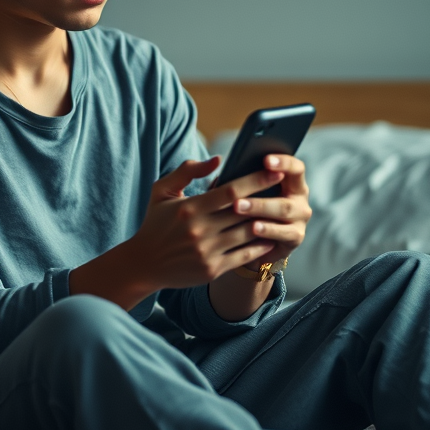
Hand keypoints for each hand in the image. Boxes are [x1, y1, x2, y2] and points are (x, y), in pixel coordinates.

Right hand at [127, 156, 286, 289]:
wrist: (144, 264)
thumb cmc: (156, 223)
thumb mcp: (162, 191)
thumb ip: (187, 171)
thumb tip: (217, 159)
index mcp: (190, 208)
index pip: (230, 190)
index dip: (255, 180)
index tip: (274, 171)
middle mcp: (200, 230)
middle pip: (243, 211)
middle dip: (267, 199)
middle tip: (284, 189)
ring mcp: (207, 252)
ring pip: (247, 233)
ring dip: (266, 223)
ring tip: (280, 212)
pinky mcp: (212, 269)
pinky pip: (244, 255)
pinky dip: (259, 246)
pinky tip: (269, 237)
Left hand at [231, 154, 310, 271]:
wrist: (258, 242)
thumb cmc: (251, 208)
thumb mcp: (247, 191)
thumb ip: (241, 177)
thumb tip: (218, 161)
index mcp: (292, 181)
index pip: (296, 167)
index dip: (283, 162)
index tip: (265, 159)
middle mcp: (300, 198)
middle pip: (288, 188)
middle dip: (262, 186)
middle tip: (242, 184)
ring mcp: (300, 219)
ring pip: (284, 210)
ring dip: (260, 207)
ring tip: (239, 207)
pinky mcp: (296, 237)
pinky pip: (284, 232)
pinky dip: (268, 229)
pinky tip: (253, 228)